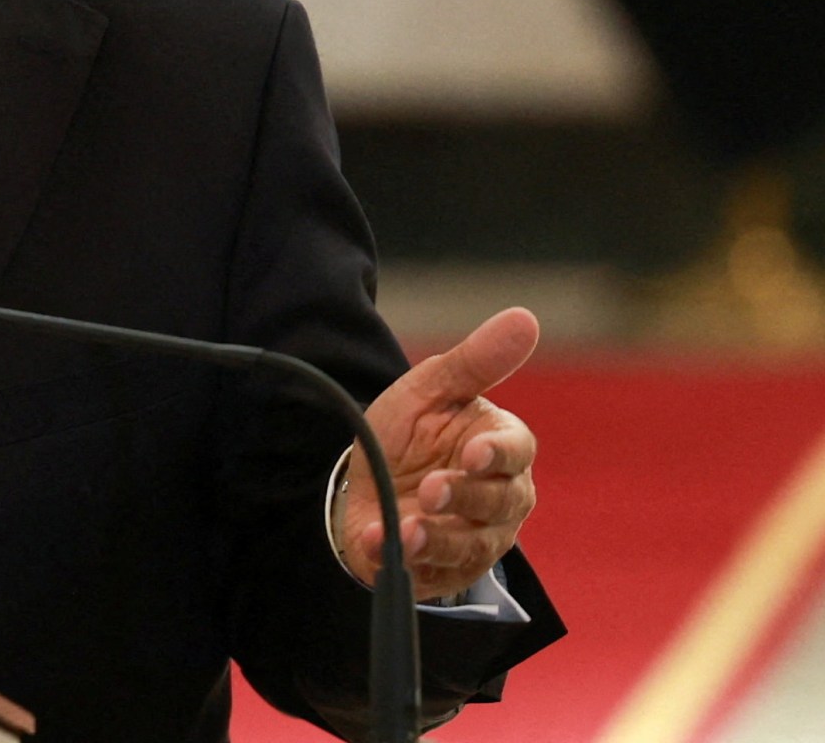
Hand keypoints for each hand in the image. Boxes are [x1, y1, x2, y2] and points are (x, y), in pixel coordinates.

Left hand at [338, 307, 539, 599]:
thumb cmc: (412, 429)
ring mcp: (475, 540)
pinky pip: (432, 574)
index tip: (474, 453)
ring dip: (436, 539)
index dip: (498, 455)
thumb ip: (477, 360)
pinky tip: (375, 545)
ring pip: (469, 547)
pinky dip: (404, 563)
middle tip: (433, 489)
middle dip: (464, 499)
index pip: (516, 452)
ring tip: (403, 529)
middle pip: (498, 504)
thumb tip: (525, 318)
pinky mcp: (445, 571)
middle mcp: (500, 499)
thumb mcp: (433, 388)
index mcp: (502, 448)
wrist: (366, 480)